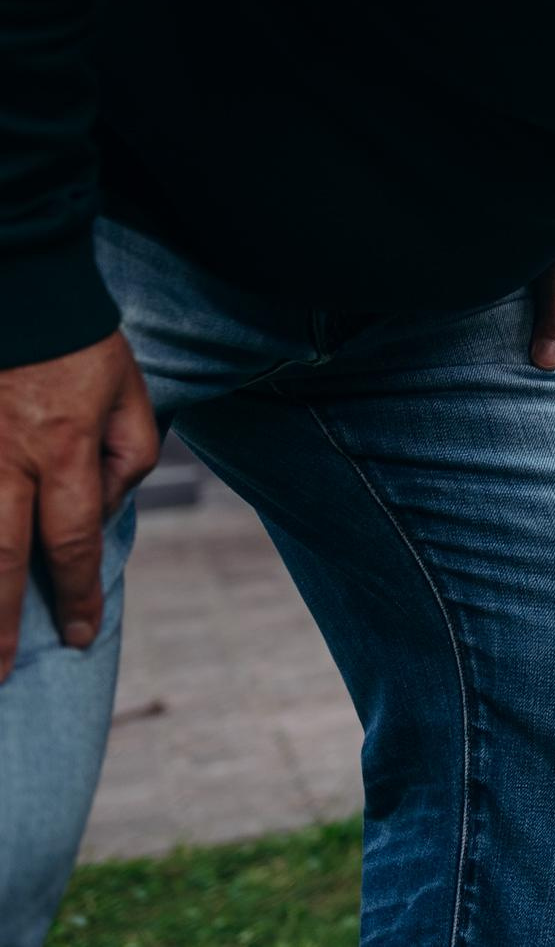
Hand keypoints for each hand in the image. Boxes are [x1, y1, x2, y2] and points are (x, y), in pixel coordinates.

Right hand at [0, 331, 158, 681]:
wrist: (21, 290)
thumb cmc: (80, 346)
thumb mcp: (130, 395)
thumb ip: (125, 458)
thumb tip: (103, 511)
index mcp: (63, 450)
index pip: (71, 540)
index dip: (74, 594)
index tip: (76, 635)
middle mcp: (4, 459)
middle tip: (0, 675)